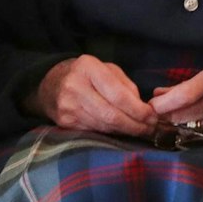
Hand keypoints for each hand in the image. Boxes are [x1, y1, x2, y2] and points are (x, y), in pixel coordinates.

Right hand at [29, 55, 159, 137]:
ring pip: (104, 126)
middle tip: (150, 128)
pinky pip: (95, 132)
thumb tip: (142, 107)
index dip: (137, 109)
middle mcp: (75, 88)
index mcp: (88, 68)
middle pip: (111, 114)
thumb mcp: (106, 69)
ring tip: (141, 130)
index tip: (152, 115)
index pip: (117, 94)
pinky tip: (122, 131)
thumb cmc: (86, 74)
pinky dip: (112, 133)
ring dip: (125, 131)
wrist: (51, 84)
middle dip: (134, 124)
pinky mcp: (65, 124)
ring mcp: (68, 108)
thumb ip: (125, 85)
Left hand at [149, 65, 202, 140]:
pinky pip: (199, 139)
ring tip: (160, 127)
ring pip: (188, 130)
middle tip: (148, 118)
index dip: (162, 103)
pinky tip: (179, 134)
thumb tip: (158, 93)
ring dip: (172, 129)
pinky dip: (186, 137)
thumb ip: (188, 85)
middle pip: (181, 116)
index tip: (149, 106)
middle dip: (162, 118)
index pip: (183, 94)